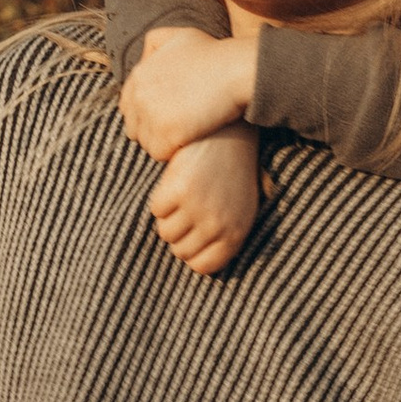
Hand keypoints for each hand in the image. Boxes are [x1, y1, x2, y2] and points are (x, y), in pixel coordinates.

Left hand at [120, 24, 253, 163]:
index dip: (147, 112)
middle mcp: (139, 95)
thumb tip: (144, 59)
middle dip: (151, 129)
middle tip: (177, 127)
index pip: (128, 105)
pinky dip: (172, 151)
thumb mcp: (179, 35)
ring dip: (163, 142)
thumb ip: (154, 44)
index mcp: (139, 75)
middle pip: (134, 127)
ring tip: (185, 134)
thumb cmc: (214, 53)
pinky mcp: (166, 134)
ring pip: (146, 142)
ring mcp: (151, 115)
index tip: (168, 115)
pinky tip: (188, 142)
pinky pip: (159, 153)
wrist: (235, 71)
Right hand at [148, 128, 260, 275]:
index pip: (202, 267)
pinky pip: (156, 210)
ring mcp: (197, 209)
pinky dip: (161, 199)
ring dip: (169, 217)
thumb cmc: (234, 173)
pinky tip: (175, 183)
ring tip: (182, 197)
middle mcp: (217, 226)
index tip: (191, 239)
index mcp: (235, 234)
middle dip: (179, 234)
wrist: (228, 134)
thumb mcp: (244, 207)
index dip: (192, 254)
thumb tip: (202, 265)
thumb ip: (229, 236)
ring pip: (165, 232)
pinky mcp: (178, 191)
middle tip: (186, 212)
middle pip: (180, 251)